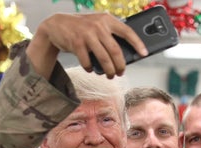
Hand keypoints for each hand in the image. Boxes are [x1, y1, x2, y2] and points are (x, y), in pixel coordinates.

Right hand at [27, 13, 146, 78]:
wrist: (56, 25)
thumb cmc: (81, 28)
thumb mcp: (97, 25)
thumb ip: (109, 35)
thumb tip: (123, 56)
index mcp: (107, 20)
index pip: (127, 31)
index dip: (137, 43)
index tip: (144, 53)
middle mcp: (98, 26)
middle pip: (116, 51)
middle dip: (120, 66)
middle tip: (120, 73)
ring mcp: (87, 34)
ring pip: (104, 59)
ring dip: (108, 71)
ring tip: (109, 75)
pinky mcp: (76, 43)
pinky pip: (88, 62)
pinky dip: (91, 68)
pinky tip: (91, 69)